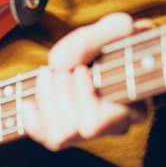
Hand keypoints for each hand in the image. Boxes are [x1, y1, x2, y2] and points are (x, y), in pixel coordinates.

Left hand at [22, 13, 148, 150]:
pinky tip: (32, 99)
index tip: (81, 70)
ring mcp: (93, 133)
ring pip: (57, 137)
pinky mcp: (72, 131)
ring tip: (49, 74)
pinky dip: (32, 118)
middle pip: (70, 130)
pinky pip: (45, 138)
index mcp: (133, 109)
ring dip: (45, 99)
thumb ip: (89, 41)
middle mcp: (114, 128)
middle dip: (58, 93)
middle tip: (63, 68)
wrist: (117, 48)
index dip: (80, 96)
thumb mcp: (115, 28)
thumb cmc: (122, 40)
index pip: (93, 123)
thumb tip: (57, 62)